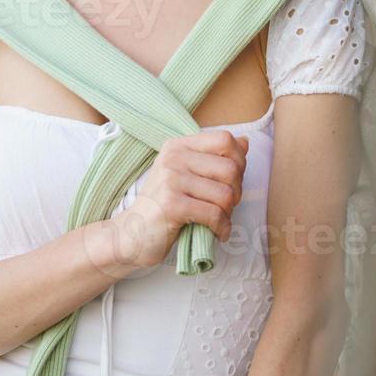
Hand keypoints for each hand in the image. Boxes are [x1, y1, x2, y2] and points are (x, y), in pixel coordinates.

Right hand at [106, 130, 248, 271]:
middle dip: (237, 192)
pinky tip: (218, 232)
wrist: (131, 235)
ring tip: (219, 220)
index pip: (225, 139)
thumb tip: (245, 142)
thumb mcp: (186, 175)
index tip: (233, 181)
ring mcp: (171, 179)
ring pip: (225, 194)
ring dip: (229, 213)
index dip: (239, 161)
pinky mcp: (172, 204)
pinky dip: (222, 227)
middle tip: (226, 207)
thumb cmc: (163, 206)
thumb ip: (215, 158)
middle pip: (230, 169)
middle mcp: (174, 157)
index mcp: (179, 146)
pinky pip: (214, 214)